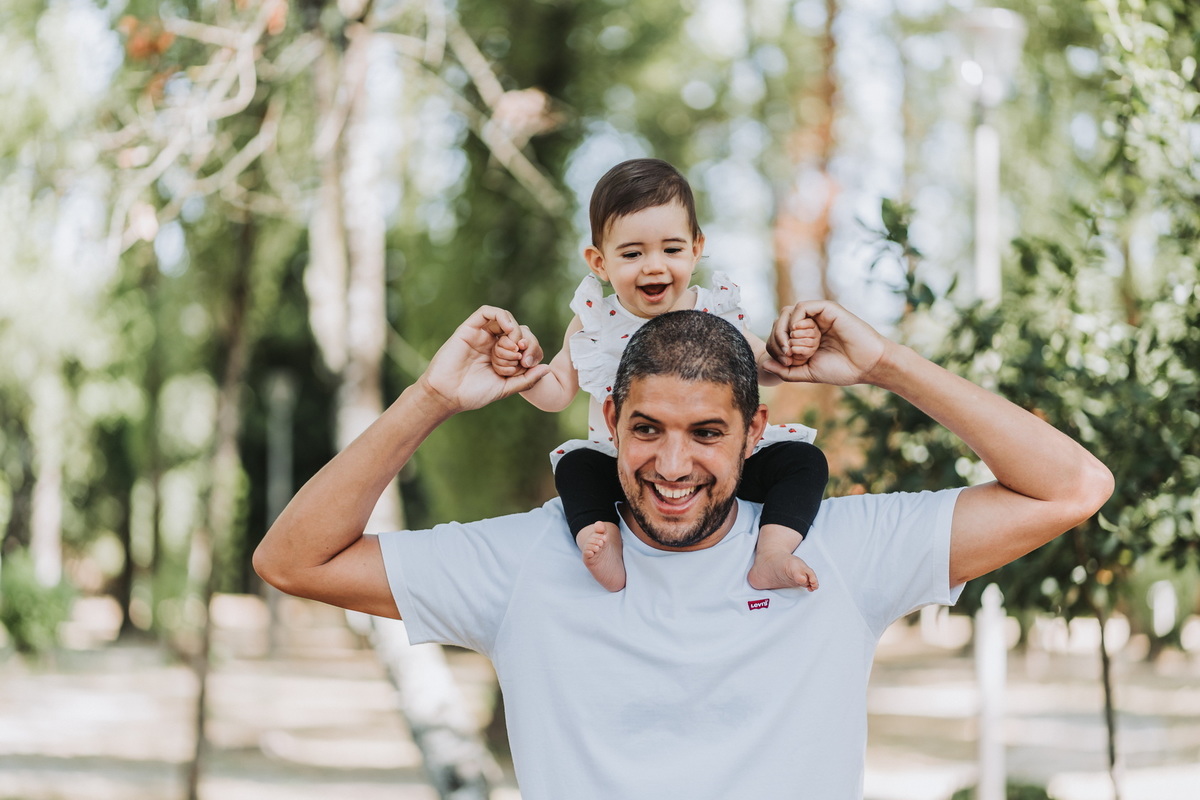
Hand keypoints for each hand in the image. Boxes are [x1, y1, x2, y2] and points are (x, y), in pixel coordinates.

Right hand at [418, 306, 550, 412]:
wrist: (448, 395)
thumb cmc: (474, 394)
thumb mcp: (506, 388)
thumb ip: (527, 379)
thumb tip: (548, 368)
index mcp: (503, 356)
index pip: (525, 343)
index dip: (532, 349)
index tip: (528, 364)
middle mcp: (492, 343)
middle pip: (517, 330)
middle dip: (524, 342)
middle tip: (519, 357)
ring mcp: (481, 335)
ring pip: (505, 318)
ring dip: (515, 329)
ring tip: (514, 345)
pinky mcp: (469, 328)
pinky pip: (487, 312)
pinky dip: (501, 316)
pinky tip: (508, 329)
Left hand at [762, 300, 888, 385]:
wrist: (867, 365)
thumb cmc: (841, 370)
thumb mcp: (807, 373)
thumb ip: (785, 370)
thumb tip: (764, 364)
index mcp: (805, 338)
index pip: (778, 334)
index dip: (775, 347)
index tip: (786, 362)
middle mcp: (810, 324)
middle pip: (779, 322)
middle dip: (778, 340)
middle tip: (789, 355)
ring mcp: (818, 316)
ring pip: (787, 314)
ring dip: (787, 333)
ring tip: (798, 349)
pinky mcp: (827, 309)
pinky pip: (802, 307)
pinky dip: (796, 321)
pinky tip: (801, 335)